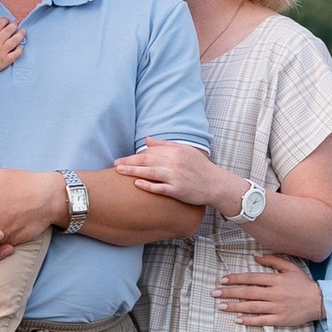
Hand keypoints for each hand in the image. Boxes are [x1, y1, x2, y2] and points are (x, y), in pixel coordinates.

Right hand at [0, 16, 23, 78]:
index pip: (0, 24)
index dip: (5, 20)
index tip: (7, 20)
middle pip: (9, 30)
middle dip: (14, 24)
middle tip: (17, 22)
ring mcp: (2, 51)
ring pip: (15, 40)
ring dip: (20, 34)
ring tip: (23, 31)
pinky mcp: (4, 61)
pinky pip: (15, 54)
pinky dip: (20, 49)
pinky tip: (21, 46)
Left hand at [115, 138, 238, 209]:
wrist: (215, 184)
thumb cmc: (199, 167)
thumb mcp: (185, 151)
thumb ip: (165, 145)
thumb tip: (147, 140)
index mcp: (176, 151)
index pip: (150, 151)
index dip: (135, 155)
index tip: (123, 158)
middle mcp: (175, 162)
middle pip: (147, 160)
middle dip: (129, 161)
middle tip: (115, 164)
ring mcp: (176, 177)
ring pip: (150, 173)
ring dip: (133, 171)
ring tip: (120, 171)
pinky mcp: (178, 190)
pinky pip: (159, 188)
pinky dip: (148, 185)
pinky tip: (137, 183)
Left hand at [215, 256, 323, 327]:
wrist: (319, 301)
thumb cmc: (304, 284)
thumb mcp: (291, 267)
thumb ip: (273, 260)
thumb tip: (256, 256)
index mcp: (276, 280)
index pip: (252, 278)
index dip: (236, 279)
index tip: (223, 280)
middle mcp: (275, 293)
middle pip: (248, 292)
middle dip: (229, 292)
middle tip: (214, 293)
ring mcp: (277, 307)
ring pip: (252, 307)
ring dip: (235, 306)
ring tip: (221, 306)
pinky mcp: (280, 319)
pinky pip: (262, 320)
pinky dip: (249, 320)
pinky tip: (237, 320)